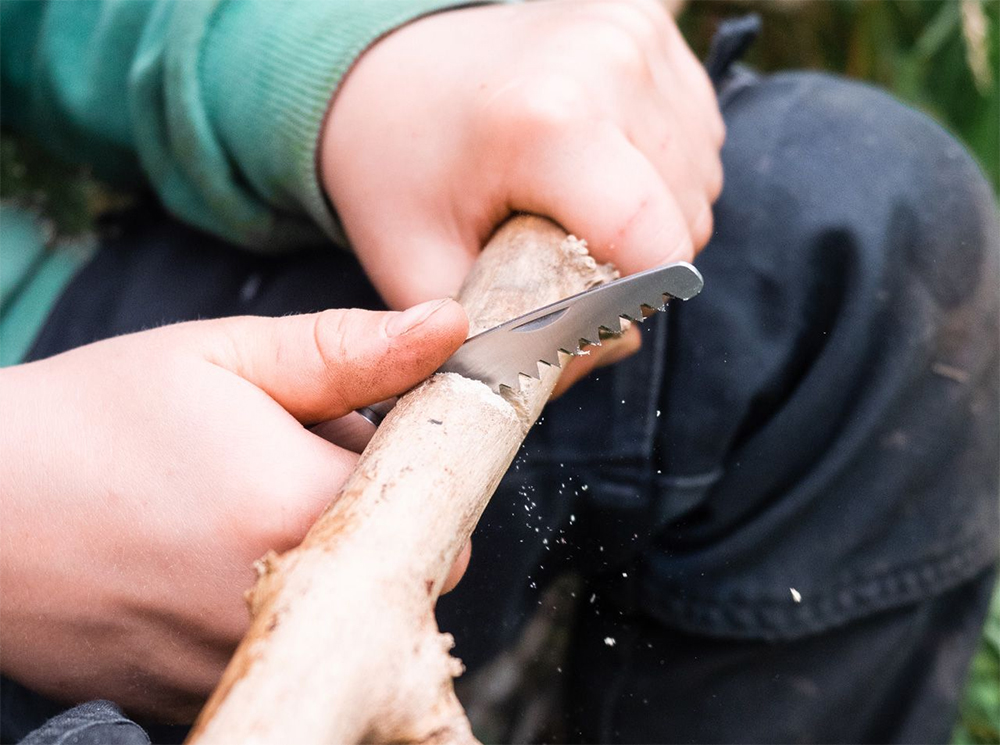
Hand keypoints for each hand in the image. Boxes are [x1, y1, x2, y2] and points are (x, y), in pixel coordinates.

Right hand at [0, 300, 467, 721]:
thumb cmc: (91, 420)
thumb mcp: (225, 357)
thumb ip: (350, 349)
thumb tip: (449, 327)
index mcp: (300, 506)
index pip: (441, 506)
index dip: (418, 470)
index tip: (376, 440)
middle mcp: (282, 602)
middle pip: (405, 569)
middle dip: (379, 515)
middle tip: (299, 467)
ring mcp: (238, 659)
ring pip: (347, 611)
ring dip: (327, 560)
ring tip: (243, 511)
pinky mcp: (199, 693)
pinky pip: (287, 644)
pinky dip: (277, 602)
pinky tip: (212, 559)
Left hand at [321, 0, 723, 386]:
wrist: (388, 70)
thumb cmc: (397, 169)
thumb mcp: (418, 270)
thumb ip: (501, 338)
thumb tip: (602, 358)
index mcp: (544, 121)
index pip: (653, 242)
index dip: (633, 298)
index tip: (587, 306)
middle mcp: (607, 64)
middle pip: (683, 218)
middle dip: (636, 263)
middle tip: (562, 255)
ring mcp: (637, 38)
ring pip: (698, 181)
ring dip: (653, 217)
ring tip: (575, 206)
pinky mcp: (652, 27)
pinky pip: (696, 138)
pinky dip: (660, 172)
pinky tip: (597, 169)